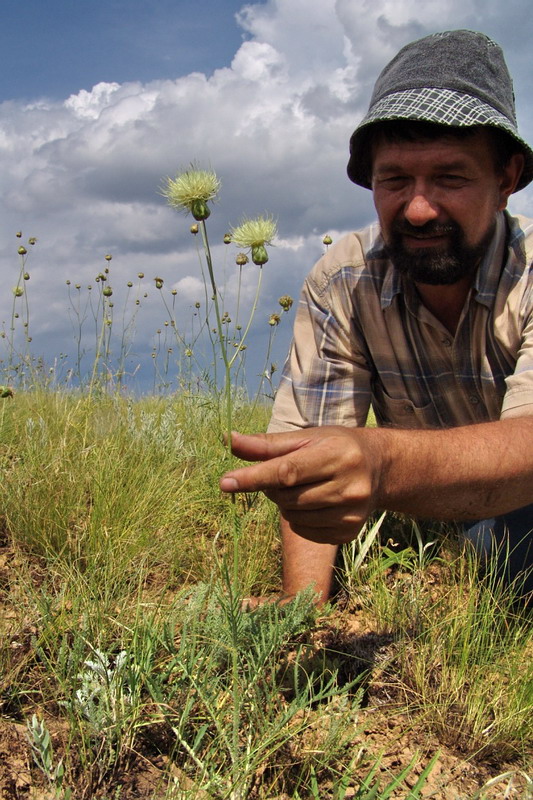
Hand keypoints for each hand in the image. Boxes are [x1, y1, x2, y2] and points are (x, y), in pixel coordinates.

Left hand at [219, 427, 381, 543]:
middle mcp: (350, 486)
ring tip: (303, 487)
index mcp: (338, 454)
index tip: (225, 483)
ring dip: (285, 503)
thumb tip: (230, 441)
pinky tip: (313, 503)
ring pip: (293, 517)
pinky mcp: (349, 532)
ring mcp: (352, 513)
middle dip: (273, 487)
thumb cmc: (335, 446)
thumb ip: (267, 443)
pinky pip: (304, 532)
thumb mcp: (306, 437)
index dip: (254, 478)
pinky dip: (298, 519)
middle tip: (284, 474)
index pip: (288, 471)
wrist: (379, 468)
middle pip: (287, 497)